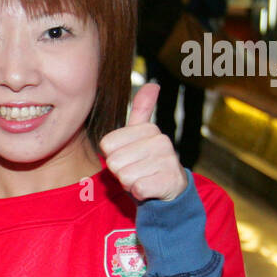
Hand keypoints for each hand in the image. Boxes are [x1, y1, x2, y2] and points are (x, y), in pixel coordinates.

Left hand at [98, 83, 189, 202]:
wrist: (169, 189)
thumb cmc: (147, 162)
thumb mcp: (140, 135)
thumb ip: (141, 110)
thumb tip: (153, 84)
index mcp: (148, 129)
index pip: (107, 145)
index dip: (113, 156)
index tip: (128, 157)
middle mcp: (160, 141)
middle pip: (114, 162)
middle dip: (120, 171)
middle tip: (136, 170)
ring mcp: (167, 161)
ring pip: (125, 176)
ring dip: (130, 183)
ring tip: (144, 178)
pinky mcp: (169, 181)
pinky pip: (138, 189)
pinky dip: (140, 193)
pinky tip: (150, 188)